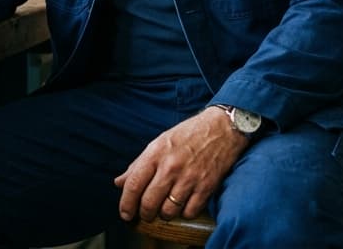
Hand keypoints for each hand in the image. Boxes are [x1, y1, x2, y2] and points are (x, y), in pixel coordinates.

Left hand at [114, 107, 248, 221]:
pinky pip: (189, 211)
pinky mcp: (206, 186)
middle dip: (144, 214)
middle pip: (149, 202)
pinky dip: (184, 213)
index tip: (125, 214)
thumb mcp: (159, 142)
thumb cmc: (188, 134)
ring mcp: (189, 177)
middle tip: (146, 214)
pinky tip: (184, 205)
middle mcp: (171, 167)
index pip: (134, 184)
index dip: (126, 204)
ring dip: (164, 214)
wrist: (222, 127)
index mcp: (156, 154)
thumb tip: (119, 182)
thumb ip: (139, 164)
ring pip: (168, 211)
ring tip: (166, 209)